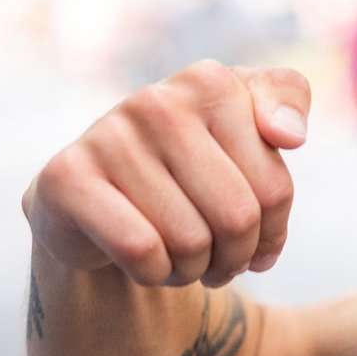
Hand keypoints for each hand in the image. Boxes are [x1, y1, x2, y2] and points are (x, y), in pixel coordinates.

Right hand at [23, 62, 310, 288]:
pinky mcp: (66, 177)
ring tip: (184, 261)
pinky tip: (149, 264)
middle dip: (235, 256)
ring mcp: (107, 135)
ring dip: (194, 269)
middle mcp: (157, 99)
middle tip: (222, 262)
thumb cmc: (193, 170)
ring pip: (190, 240)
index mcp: (211, 83)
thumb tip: (290, 135)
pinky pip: (141, 249)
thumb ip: (287, 101)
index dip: (273, 233)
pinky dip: (153, 272)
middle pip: (236, 217)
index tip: (257, 238)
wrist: (100, 206)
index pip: (275, 190)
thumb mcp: (248, 129)